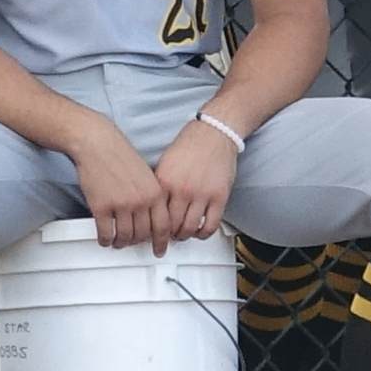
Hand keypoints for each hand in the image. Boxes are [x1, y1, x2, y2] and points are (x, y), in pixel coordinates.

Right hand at [72, 134, 179, 248]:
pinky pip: (106, 233)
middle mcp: (141, 200)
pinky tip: (105, 238)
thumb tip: (152, 220)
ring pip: (125, 237)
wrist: (98, 143)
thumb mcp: (146, 175)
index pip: (164, 226)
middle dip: (138, 243)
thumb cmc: (120, 156)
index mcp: (155, 192)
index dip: (161, 242)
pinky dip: (105, 240)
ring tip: (118, 242)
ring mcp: (121, 204)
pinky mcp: (102, 206)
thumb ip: (152, 196)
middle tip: (133, 243)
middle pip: (144, 235)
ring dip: (121, 243)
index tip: (159, 250)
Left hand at [150, 109, 240, 239]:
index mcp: (164, 181)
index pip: (154, 215)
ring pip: (189, 229)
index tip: (152, 233)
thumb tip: (151, 207)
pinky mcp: (219, 196)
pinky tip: (200, 232)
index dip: (152, 228)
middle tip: (167, 237)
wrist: (213, 133)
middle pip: (170, 226)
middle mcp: (181, 189)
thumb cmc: (190, 145)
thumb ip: (159, 186)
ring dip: (185, 236)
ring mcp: (201, 194)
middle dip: (167, 235)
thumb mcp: (165, 164)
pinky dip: (203, 234)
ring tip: (183, 234)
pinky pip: (210, 225)